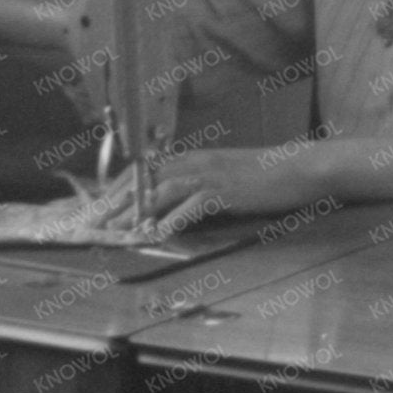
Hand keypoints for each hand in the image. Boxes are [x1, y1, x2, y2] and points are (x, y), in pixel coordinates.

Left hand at [94, 145, 301, 239]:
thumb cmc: (263, 176)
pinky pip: (192, 204)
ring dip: (136, 212)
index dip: (116, 189)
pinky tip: (159, 234)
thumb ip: (195, 185)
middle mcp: (195, 161)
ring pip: (161, 189)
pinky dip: (173, 219)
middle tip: (95, 225)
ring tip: (118, 232)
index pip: (142, 170)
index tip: (97, 208)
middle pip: (144, 179)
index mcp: (191, 157)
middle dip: (116, 203)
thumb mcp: (222, 175)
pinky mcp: (226, 190)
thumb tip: (166, 205)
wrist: (298, 169)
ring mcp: (210, 174)